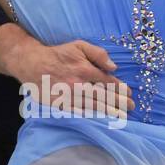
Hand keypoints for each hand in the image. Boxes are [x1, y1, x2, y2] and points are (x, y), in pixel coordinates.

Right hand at [0, 26, 133, 114]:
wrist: (33, 64)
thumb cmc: (58, 54)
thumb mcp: (79, 46)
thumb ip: (98, 54)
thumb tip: (113, 67)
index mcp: (86, 70)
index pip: (109, 83)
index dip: (121, 89)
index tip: (129, 93)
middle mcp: (80, 85)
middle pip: (105, 97)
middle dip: (120, 102)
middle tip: (131, 107)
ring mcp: (71, 97)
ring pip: (95, 106)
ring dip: (110, 111)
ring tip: (122, 115)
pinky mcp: (62, 105)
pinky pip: (81, 112)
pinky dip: (93, 115)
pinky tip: (102, 118)